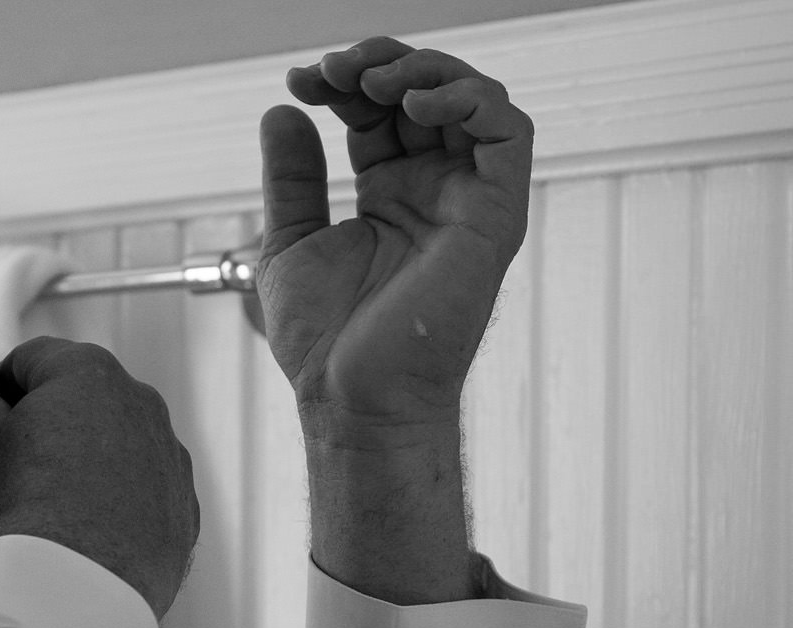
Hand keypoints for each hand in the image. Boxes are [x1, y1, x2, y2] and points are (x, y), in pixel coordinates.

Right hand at [0, 338, 197, 619]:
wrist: (77, 585)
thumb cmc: (25, 506)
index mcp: (87, 372)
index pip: (34, 357)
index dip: (1, 384)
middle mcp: (140, 401)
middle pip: (83, 399)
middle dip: (50, 424)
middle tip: (14, 467)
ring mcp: (169, 454)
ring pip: (119, 445)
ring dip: (89, 463)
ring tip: (53, 509)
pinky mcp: (182, 505)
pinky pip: (145, 492)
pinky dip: (120, 504)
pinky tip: (88, 535)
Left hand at [258, 38, 532, 434]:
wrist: (349, 397)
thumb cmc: (325, 342)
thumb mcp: (290, 241)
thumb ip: (292, 177)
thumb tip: (281, 111)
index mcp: (391, 195)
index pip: (381, 112)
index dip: (345, 84)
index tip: (300, 81)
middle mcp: (435, 191)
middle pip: (429, 94)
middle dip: (381, 65)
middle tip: (333, 69)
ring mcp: (468, 201)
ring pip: (475, 101)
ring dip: (427, 72)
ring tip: (372, 82)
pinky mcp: (496, 217)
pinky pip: (510, 136)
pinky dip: (471, 101)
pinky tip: (418, 103)